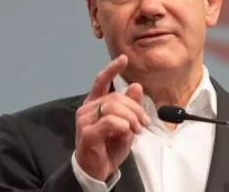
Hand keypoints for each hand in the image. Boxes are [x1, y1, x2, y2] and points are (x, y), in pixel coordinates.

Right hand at [74, 55, 149, 180]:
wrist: (98, 169)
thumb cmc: (109, 146)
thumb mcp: (126, 124)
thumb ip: (130, 106)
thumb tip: (136, 86)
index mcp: (95, 103)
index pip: (101, 81)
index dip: (112, 69)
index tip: (124, 59)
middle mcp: (87, 109)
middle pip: (116, 97)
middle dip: (135, 108)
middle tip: (145, 123)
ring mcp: (84, 121)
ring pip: (113, 107)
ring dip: (131, 118)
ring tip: (137, 130)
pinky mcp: (86, 134)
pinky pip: (110, 122)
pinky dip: (123, 126)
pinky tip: (127, 132)